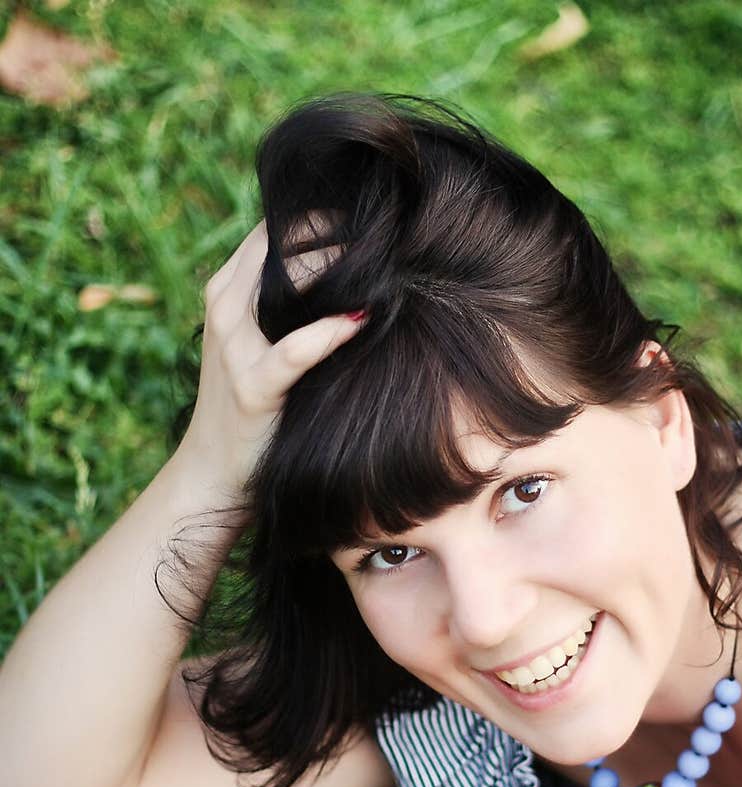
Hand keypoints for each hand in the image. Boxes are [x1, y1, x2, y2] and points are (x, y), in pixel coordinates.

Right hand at [179, 218, 364, 491]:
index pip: (272, 229)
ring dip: (334, 268)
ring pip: (282, 282)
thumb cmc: (249, 404)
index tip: (368, 214)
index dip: (318, 215)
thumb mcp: (258, 342)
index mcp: (226, 291)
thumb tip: (346, 270)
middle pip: (278, 243)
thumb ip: (284, 304)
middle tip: (383, 228)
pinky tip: (361, 320)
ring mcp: (235, 347)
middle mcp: (225, 309)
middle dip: (332, 231)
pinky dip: (330, 333)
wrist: (212, 472)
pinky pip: (295, 351)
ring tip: (382, 259)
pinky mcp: (254, 387)